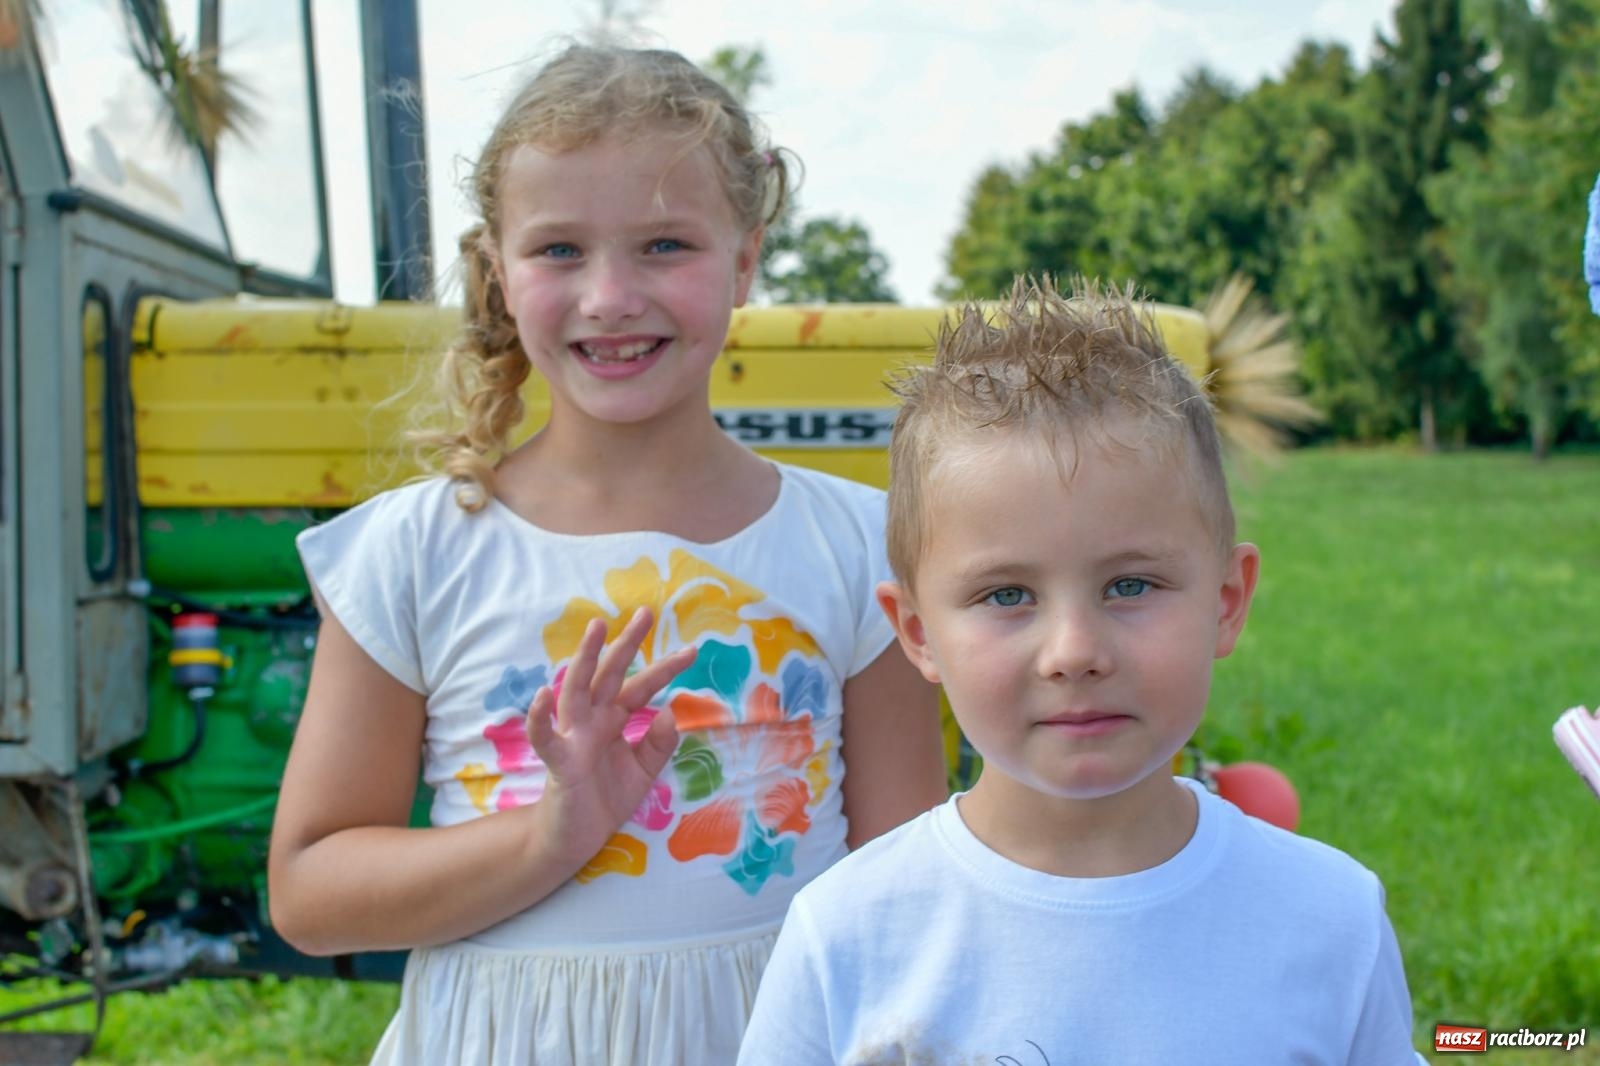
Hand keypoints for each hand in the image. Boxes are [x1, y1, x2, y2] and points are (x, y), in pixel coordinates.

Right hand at [525, 607, 693, 862]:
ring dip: (585, 659)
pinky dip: (541, 718)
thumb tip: (670, 712)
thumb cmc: (605, 797)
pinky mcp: (559, 762)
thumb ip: (658, 744)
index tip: (692, 650)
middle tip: (646, 612)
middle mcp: (592, 720)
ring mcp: (573, 737)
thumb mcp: (644, 771)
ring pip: (576, 691)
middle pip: (610, 674)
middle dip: (627, 643)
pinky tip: (542, 696)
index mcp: (613, 719)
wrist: (577, 837)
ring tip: (597, 629)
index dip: (665, 669)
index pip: (641, 687)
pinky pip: (546, 737)